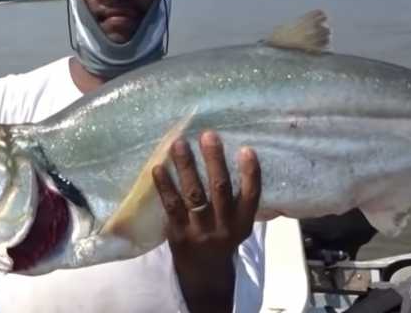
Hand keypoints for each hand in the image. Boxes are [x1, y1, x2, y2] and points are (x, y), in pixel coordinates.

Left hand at [152, 131, 261, 312]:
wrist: (204, 274)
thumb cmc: (222, 238)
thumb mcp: (238, 224)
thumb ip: (239, 199)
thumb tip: (234, 158)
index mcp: (242, 222)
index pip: (251, 195)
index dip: (250, 173)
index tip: (246, 149)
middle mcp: (223, 227)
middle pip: (220, 190)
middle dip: (214, 161)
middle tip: (208, 135)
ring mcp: (199, 231)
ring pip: (194, 195)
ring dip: (186, 167)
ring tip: (179, 144)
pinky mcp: (178, 234)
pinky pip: (171, 206)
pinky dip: (164, 186)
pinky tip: (159, 167)